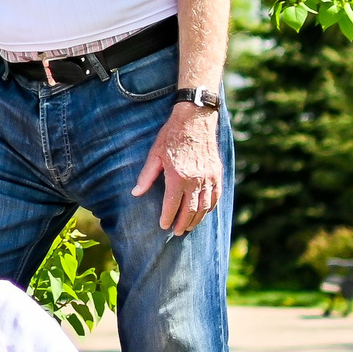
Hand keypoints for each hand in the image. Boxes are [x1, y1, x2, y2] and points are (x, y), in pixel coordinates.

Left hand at [132, 103, 221, 233]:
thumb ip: (146, 176)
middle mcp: (196, 180)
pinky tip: (204, 212)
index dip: (168, 217)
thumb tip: (136, 193)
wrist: (195, 119)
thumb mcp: (154, 154)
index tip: (164, 226)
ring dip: (197, 219)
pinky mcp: (217, 173)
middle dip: (183, 223)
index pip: (172, 205)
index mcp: (178, 176)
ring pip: (205, 206)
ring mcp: (209, 177)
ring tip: (189, 227)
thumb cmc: (171, 136)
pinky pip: (215, 196)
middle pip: (191, 209)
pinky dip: (210, 207)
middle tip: (177, 232)